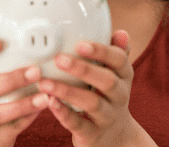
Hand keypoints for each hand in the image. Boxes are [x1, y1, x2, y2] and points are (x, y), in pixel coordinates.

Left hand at [37, 31, 149, 146]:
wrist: (116, 138)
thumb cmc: (108, 96)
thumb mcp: (115, 75)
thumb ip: (114, 53)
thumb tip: (122, 32)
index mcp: (123, 76)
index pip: (119, 60)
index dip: (101, 51)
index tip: (80, 43)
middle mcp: (119, 96)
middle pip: (107, 81)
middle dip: (83, 69)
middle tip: (59, 59)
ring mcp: (107, 117)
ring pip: (91, 103)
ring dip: (67, 92)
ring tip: (45, 82)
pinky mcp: (93, 135)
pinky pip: (79, 125)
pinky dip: (64, 114)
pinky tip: (50, 102)